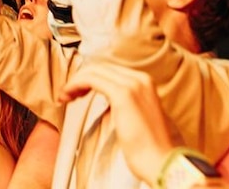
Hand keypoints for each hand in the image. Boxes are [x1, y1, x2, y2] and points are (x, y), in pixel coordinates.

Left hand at [59, 63, 174, 185]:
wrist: (163, 161)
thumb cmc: (152, 147)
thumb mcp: (141, 118)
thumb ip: (129, 105)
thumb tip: (114, 103)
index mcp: (145, 82)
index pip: (109, 71)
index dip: (89, 79)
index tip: (77, 93)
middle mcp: (140, 79)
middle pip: (100, 68)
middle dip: (80, 79)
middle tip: (68, 95)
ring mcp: (132, 84)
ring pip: (94, 71)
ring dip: (75, 82)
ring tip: (65, 97)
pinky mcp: (123, 94)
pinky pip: (91, 80)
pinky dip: (76, 84)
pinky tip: (68, 96)